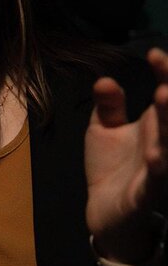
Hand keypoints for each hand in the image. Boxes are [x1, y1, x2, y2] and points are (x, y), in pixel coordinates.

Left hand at [86, 48, 167, 263]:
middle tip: (166, 79)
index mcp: (154, 125)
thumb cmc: (112, 167)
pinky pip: (155, 178)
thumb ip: (108, 105)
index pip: (166, 94)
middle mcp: (161, 143)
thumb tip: (105, 80)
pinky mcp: (145, 191)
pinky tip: (154, 155)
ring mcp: (157, 167)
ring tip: (164, 96)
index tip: (153, 54)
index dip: (165, 73)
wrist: (105, 211)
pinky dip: (157, 167)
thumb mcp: (104, 130)